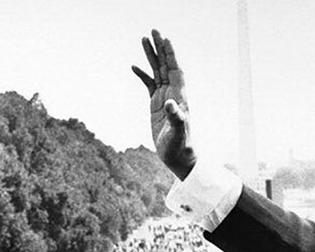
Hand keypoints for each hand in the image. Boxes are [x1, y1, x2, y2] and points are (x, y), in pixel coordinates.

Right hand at [132, 30, 195, 179]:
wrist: (178, 157)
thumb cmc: (180, 146)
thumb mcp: (178, 133)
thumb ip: (176, 118)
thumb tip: (170, 104)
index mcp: (179, 96)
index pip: (175, 70)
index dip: (171, 55)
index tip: (165, 39)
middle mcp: (173, 94)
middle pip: (166, 65)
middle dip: (160, 48)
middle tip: (153, 31)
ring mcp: (164, 98)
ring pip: (157, 72)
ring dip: (151, 56)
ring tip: (143, 40)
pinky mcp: (156, 105)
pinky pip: (149, 85)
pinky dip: (142, 75)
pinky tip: (134, 66)